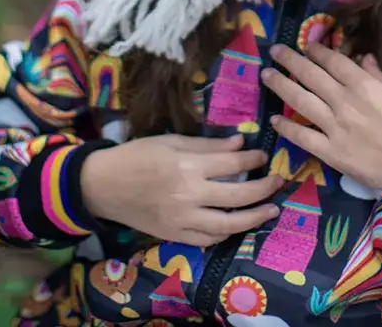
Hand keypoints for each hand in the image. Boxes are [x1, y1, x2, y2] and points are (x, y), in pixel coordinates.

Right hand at [79, 135, 281, 246]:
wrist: (104, 186)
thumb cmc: (137, 156)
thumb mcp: (172, 142)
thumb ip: (208, 146)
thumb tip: (240, 144)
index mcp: (188, 167)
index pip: (232, 165)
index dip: (253, 160)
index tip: (263, 155)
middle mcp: (189, 196)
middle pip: (238, 197)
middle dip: (264, 188)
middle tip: (277, 181)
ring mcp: (183, 220)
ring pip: (229, 225)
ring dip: (254, 218)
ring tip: (270, 210)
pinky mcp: (175, 236)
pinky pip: (208, 240)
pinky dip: (226, 233)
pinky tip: (237, 225)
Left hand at [263, 44, 381, 220]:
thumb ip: (378, 77)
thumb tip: (363, 58)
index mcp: (364, 86)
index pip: (333, 62)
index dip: (317, 51)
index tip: (306, 45)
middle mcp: (345, 102)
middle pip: (310, 75)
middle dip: (290, 60)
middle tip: (276, 51)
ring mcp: (335, 127)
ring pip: (300, 101)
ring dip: (280, 85)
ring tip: (267, 75)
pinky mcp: (330, 152)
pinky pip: (302, 136)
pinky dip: (286, 127)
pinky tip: (275, 120)